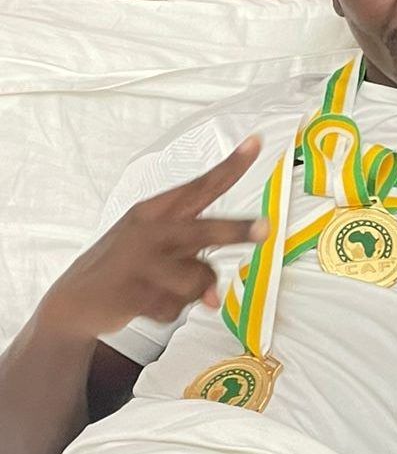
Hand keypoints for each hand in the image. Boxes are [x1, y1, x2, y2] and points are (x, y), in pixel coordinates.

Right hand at [39, 136, 266, 339]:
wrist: (75, 300)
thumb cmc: (125, 265)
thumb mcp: (155, 248)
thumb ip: (194, 264)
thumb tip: (212, 297)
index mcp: (155, 211)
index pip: (201, 185)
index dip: (231, 166)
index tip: (256, 143)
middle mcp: (149, 230)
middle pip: (203, 230)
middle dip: (236, 231)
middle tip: (265, 229)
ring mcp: (139, 261)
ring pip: (198, 279)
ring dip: (193, 292)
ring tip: (165, 289)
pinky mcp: (133, 292)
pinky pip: (177, 307)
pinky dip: (171, 311)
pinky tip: (147, 304)